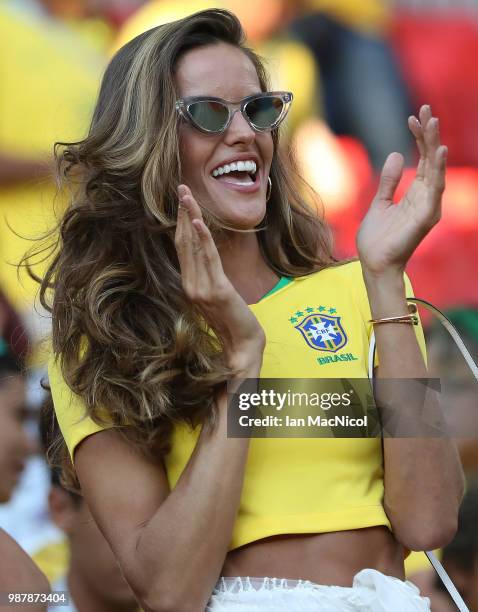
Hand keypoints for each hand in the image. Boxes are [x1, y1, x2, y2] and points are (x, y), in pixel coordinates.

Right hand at [174, 184, 265, 372]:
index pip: (182, 248)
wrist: (242, 347)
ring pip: (193, 246)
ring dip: (191, 218)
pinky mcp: (216, 291)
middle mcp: (189, 285)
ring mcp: (200, 288)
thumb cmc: (232, 322)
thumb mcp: (216, 297)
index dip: (181, 223)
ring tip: (187, 195)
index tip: (181, 201)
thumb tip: (204, 260)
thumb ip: (206, 279)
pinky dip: (203, 239)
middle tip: (181, 188)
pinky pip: (208, 260)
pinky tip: (200, 222)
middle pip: (183, 242)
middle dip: (183, 213)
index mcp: (188, 285)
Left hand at [357, 105, 446, 276]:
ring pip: (436, 169)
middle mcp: (426, 197)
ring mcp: (428, 206)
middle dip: (429, 133)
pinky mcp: (426, 216)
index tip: (412, 117)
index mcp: (416, 193)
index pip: (423, 159)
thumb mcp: (380, 202)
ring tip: (432, 121)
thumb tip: (398, 154)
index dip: (418, 137)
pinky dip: (439, 169)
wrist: (373, 263)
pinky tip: (439, 151)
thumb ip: (389, 181)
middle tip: (426, 108)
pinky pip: (435, 189)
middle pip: (432, 159)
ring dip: (435, 144)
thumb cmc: (377, 238)